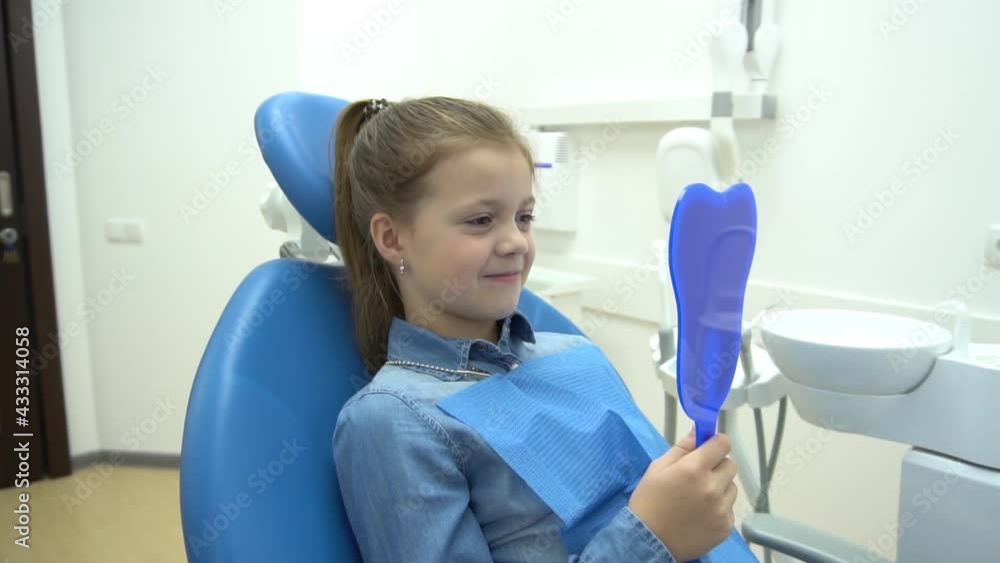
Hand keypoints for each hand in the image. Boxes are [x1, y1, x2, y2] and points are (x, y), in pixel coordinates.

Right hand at [627, 430, 737, 561]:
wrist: (648, 541)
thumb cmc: (649, 500)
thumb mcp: (658, 468)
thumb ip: (682, 448)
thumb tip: (699, 430)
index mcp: (694, 469)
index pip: (723, 444)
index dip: (716, 443)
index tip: (708, 449)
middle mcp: (712, 488)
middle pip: (730, 465)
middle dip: (717, 466)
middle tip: (699, 476)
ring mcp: (721, 509)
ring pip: (731, 487)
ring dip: (719, 488)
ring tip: (698, 498)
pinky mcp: (725, 527)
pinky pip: (730, 509)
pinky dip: (719, 508)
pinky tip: (701, 514)